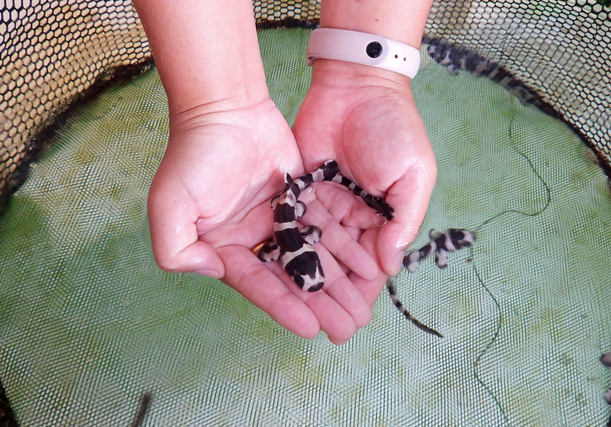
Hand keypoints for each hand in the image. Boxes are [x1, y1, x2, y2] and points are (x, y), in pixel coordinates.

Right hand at [147, 98, 377, 343]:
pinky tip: (364, 267)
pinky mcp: (297, 201)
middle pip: (289, 278)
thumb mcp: (169, 205)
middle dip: (317, 305)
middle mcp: (252, 240)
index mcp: (224, 248)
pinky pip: (323, 228)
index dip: (283, 306)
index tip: (310, 328)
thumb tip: (213, 272)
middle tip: (346, 329)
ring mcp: (276, 220)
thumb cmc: (194, 155)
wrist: (224, 107)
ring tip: (361, 309)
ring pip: (311, 257)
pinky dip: (341, 247)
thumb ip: (176, 248)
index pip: (257, 283)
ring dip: (335, 283)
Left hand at [293, 60, 436, 306]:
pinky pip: (293, 223)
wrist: (356, 85)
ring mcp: (323, 203)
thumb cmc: (394, 128)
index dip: (364, 292)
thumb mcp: (414, 175)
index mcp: (382, 215)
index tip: (356, 322)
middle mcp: (351, 215)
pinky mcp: (298, 188)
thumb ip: (403, 220)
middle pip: (340, 263)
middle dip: (335, 296)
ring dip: (310, 281)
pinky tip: (281, 277)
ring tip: (303, 314)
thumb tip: (389, 266)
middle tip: (329, 330)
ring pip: (315, 249)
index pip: (372, 262)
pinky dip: (289, 249)